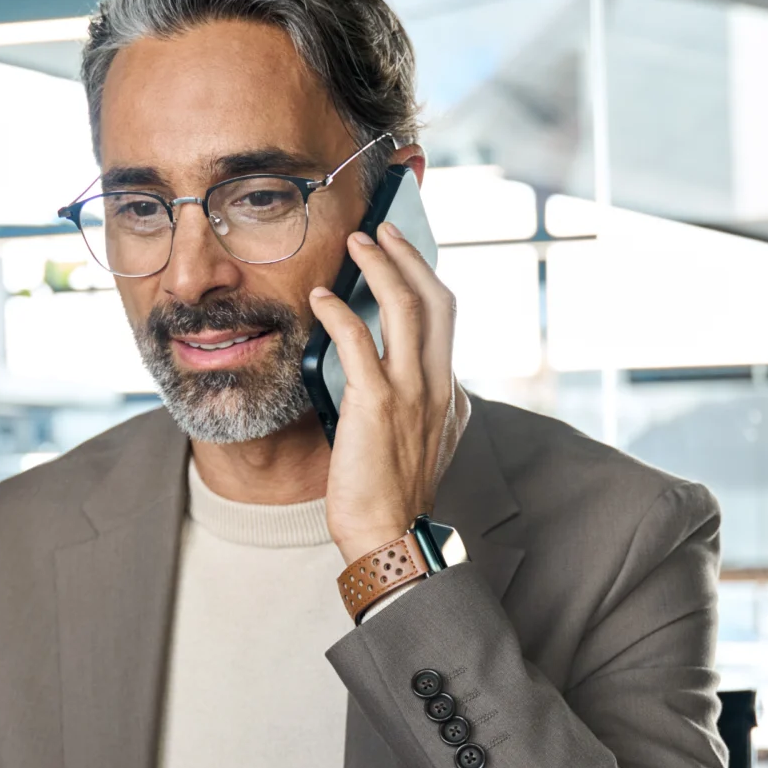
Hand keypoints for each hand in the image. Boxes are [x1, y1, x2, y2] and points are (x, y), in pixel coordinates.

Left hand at [312, 221, 469, 564]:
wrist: (387, 537)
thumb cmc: (389, 496)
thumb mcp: (413, 441)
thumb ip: (409, 402)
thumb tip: (379, 367)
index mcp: (448, 393)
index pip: (445, 321)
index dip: (426, 279)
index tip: (404, 256)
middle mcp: (439, 385)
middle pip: (438, 298)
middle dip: (411, 255)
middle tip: (384, 229)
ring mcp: (413, 392)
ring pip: (408, 306)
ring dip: (382, 265)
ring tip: (358, 244)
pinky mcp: (378, 403)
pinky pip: (359, 340)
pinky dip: (338, 311)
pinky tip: (319, 299)